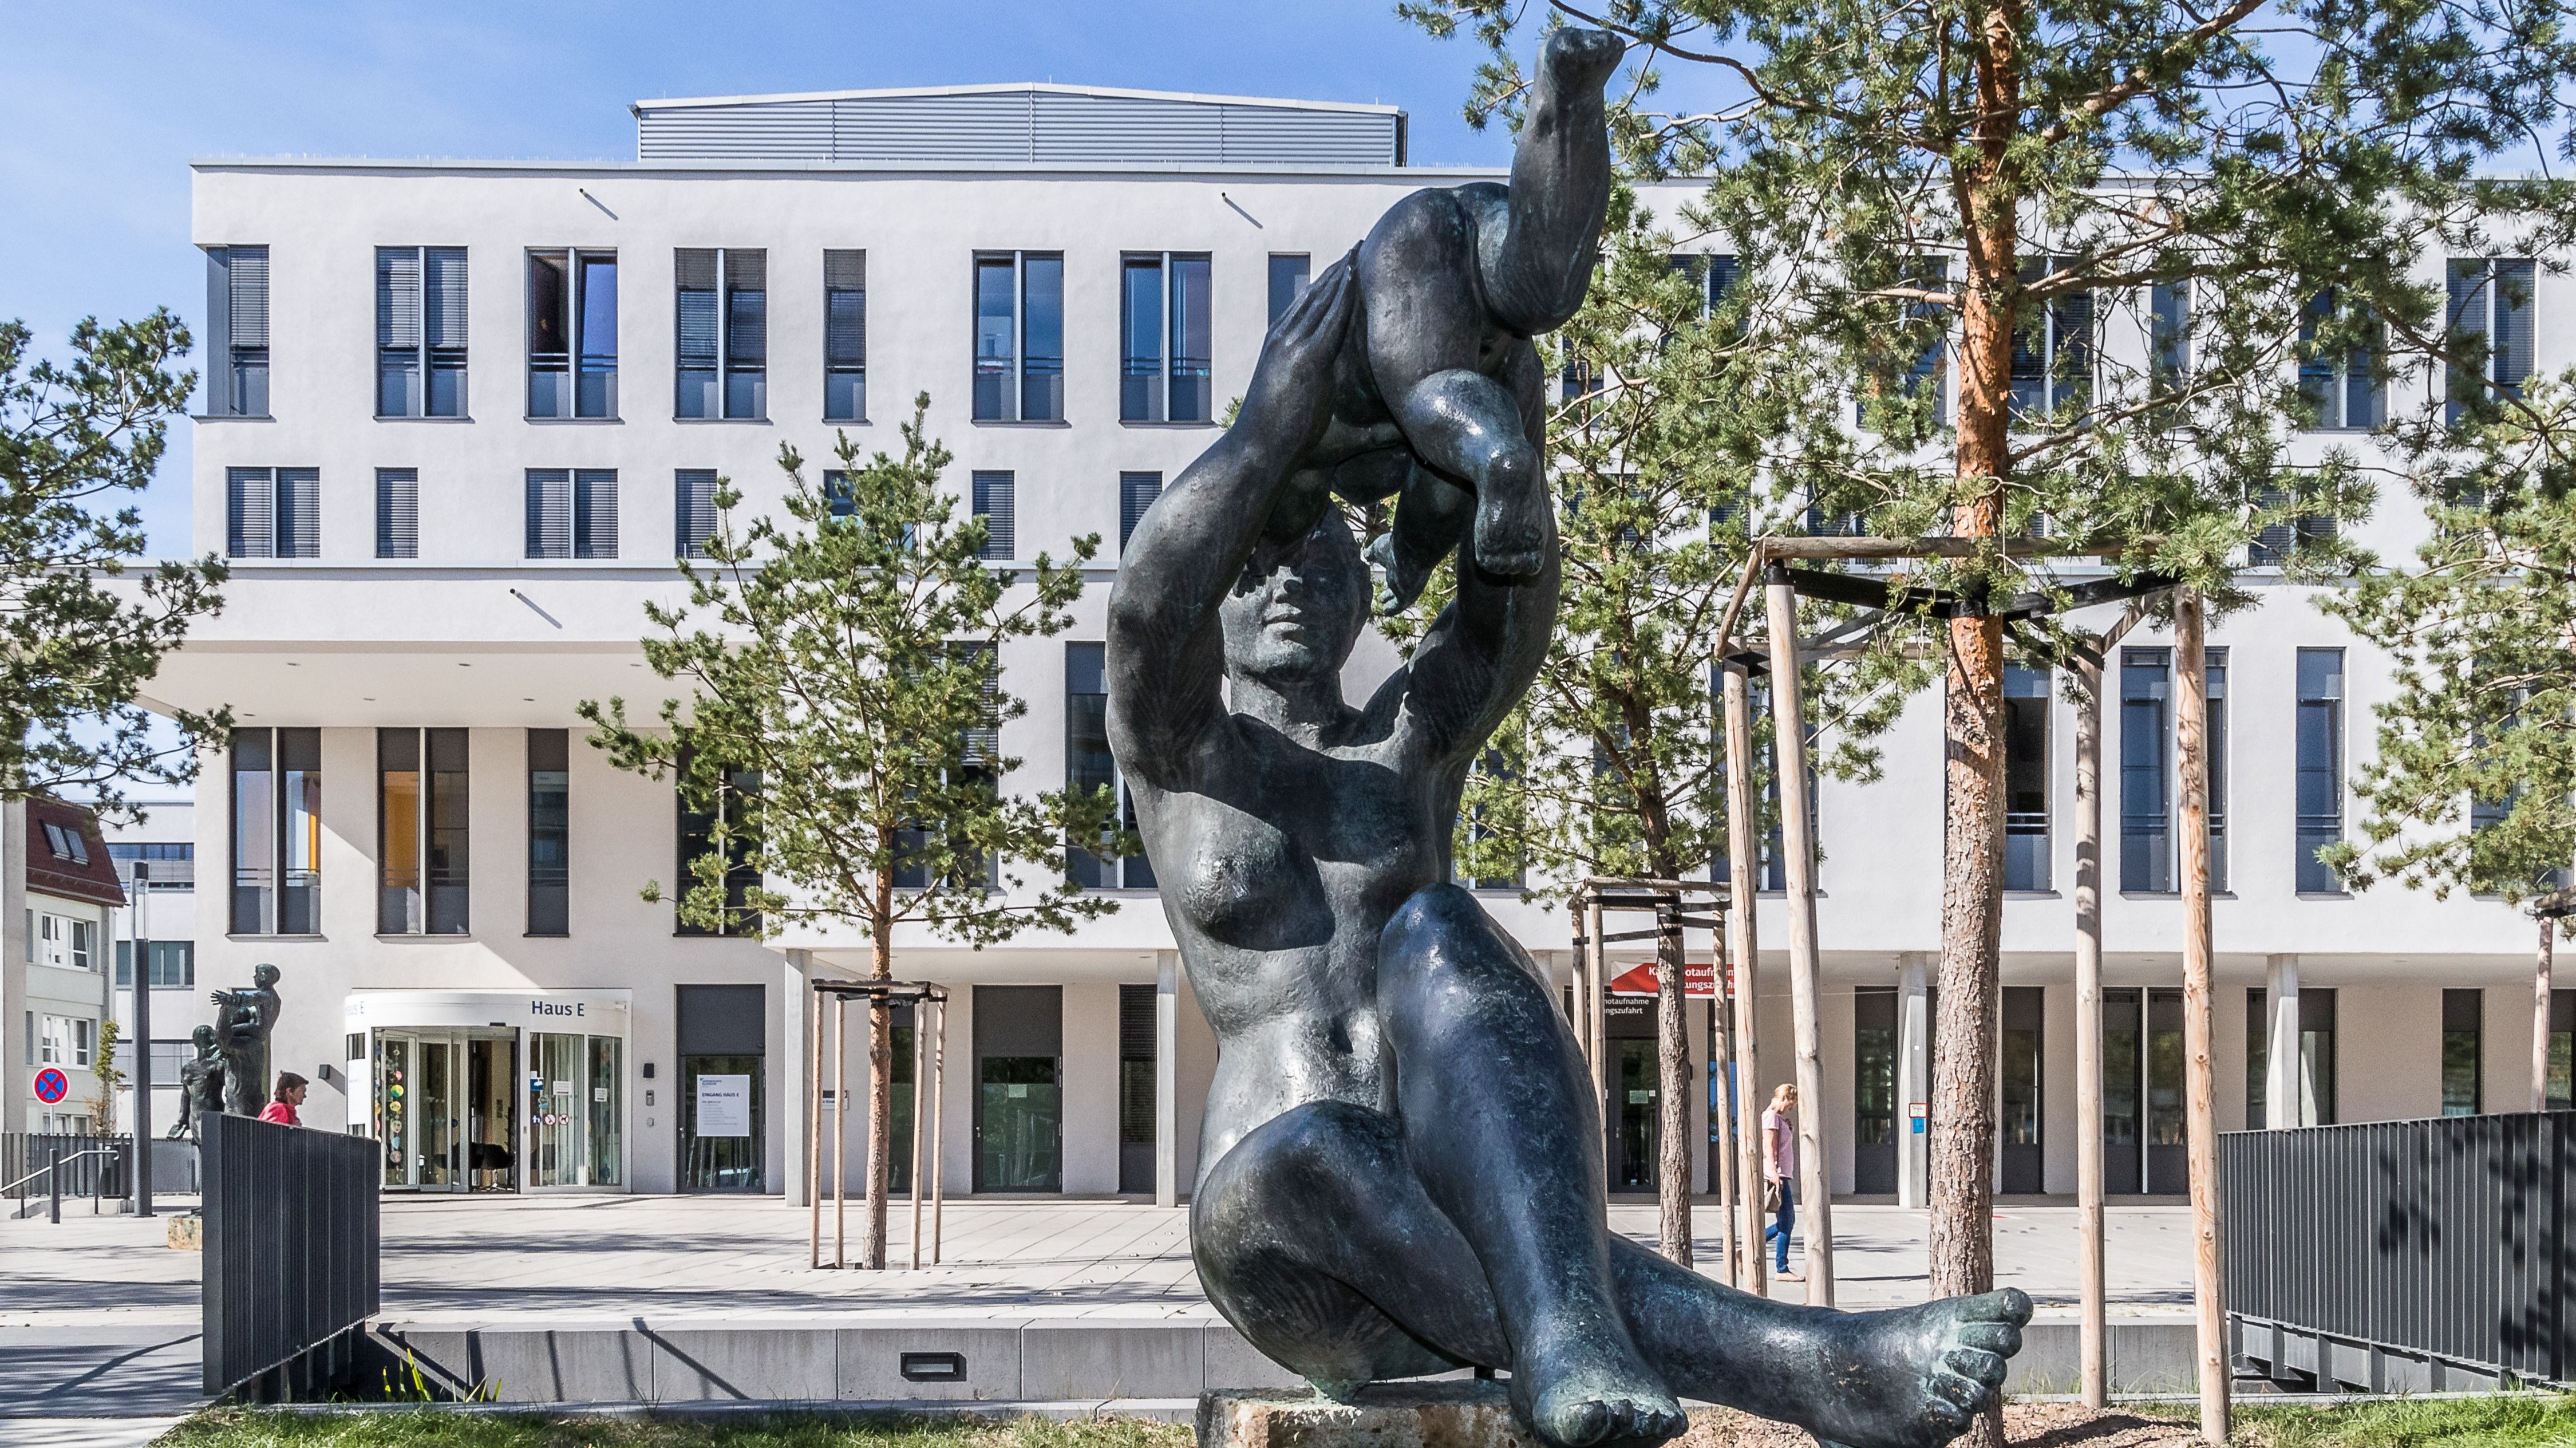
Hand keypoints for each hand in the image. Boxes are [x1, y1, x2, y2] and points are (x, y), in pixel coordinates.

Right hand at [1233, 252, 1354, 464]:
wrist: (1256, 452)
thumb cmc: (1278, 440)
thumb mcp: (1300, 407)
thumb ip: (1319, 393)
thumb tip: (1338, 393)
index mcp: (1280, 347)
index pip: (1306, 308)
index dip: (1326, 286)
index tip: (1344, 267)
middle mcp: (1283, 339)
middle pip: (1313, 295)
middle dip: (1336, 271)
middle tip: (1357, 247)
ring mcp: (1292, 345)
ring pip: (1321, 298)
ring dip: (1342, 272)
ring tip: (1361, 249)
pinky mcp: (1306, 357)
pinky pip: (1329, 317)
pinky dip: (1343, 293)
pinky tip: (1356, 274)